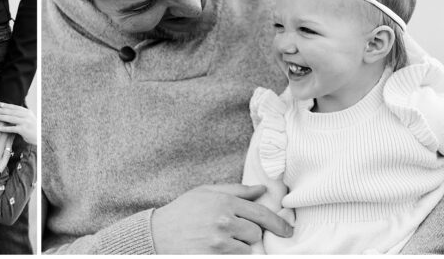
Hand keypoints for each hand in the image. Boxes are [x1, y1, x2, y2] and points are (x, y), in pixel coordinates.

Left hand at [0, 103, 35, 144]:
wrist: (41, 137)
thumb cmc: (34, 129)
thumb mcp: (30, 119)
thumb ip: (23, 115)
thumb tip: (12, 112)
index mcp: (28, 112)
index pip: (16, 107)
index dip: (7, 106)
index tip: (0, 105)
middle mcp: (27, 116)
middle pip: (12, 112)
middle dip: (2, 110)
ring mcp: (25, 122)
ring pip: (11, 118)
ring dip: (1, 117)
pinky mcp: (24, 130)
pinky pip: (12, 128)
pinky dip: (5, 128)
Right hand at [151, 184, 293, 253]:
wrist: (156, 234)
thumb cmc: (182, 211)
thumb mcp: (206, 193)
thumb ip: (236, 190)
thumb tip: (262, 190)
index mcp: (225, 203)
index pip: (262, 214)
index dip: (279, 224)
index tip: (288, 230)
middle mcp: (224, 222)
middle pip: (256, 234)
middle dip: (249, 234)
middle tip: (233, 231)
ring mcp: (219, 243)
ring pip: (246, 249)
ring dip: (239, 247)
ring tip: (220, 240)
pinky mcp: (213, 258)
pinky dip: (231, 255)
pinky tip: (218, 249)